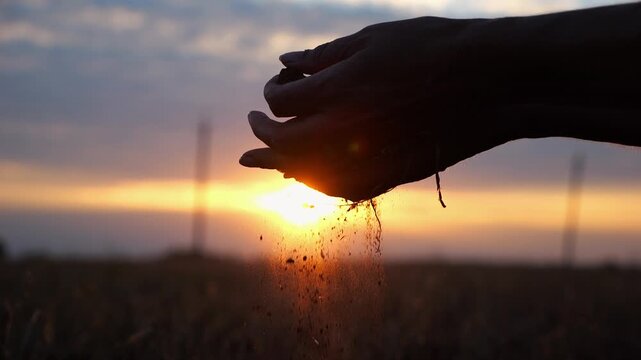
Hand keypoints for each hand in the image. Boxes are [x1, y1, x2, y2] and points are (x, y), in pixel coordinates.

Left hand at [240, 17, 517, 200]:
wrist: (492, 84)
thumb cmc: (435, 50)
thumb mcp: (375, 40)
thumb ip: (323, 56)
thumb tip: (285, 62)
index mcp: (340, 91)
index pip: (281, 101)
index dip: (272, 92)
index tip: (279, 84)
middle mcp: (347, 132)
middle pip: (283, 142)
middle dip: (263, 131)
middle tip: (256, 122)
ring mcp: (368, 159)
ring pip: (305, 174)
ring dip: (280, 163)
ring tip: (266, 157)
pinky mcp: (389, 176)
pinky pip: (338, 189)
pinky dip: (314, 181)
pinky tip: (305, 175)